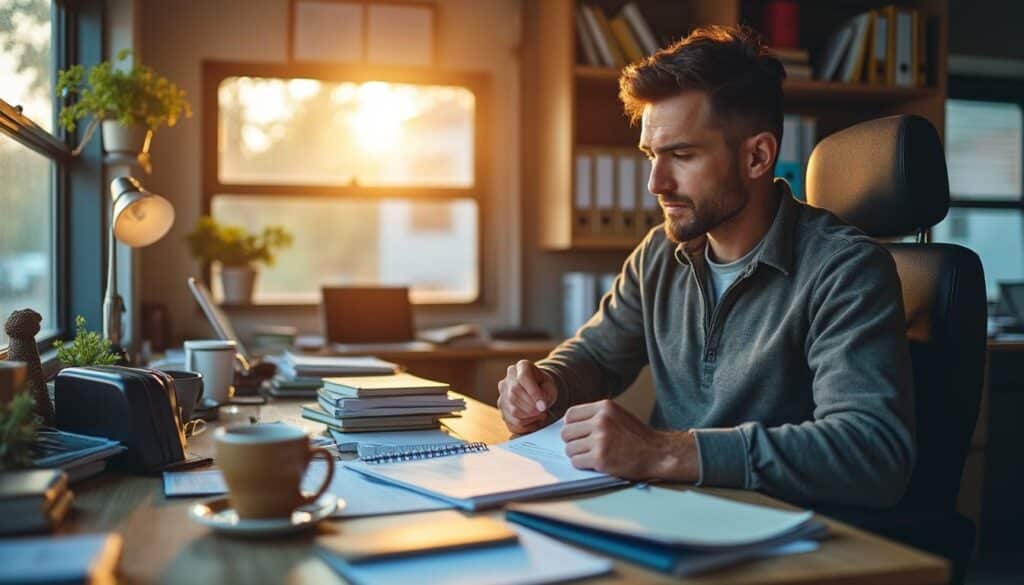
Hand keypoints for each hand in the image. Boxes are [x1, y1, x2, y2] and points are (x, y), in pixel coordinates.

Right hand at [497, 360, 558, 433]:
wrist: (537, 390)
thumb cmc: (543, 386)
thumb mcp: (550, 385)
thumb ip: (547, 392)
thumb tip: (539, 406)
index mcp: (522, 366)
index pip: (523, 377)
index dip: (533, 393)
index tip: (543, 405)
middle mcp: (509, 377)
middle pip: (515, 393)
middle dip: (531, 407)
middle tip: (542, 411)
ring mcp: (502, 392)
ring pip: (513, 409)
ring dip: (529, 416)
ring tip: (539, 414)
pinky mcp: (501, 406)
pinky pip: (511, 420)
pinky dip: (525, 423)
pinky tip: (532, 419)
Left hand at [561, 399, 699, 481]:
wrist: (657, 453)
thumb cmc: (637, 436)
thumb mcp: (617, 415)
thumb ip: (596, 416)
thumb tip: (568, 425)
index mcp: (604, 407)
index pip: (570, 415)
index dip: (571, 426)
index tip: (577, 433)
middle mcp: (601, 421)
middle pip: (566, 433)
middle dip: (572, 441)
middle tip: (583, 447)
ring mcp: (600, 440)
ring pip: (569, 449)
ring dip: (577, 454)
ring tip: (591, 455)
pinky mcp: (600, 458)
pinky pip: (576, 461)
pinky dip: (582, 464)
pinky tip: (595, 463)